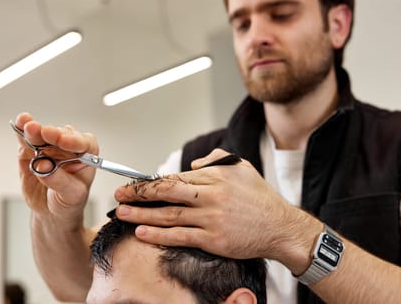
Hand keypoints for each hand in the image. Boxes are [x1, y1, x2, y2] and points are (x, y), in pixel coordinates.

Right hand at [14, 113, 97, 224]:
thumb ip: (59, 181)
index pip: (84, 143)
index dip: (74, 140)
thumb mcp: (71, 195)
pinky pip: (26, 139)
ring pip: (42, 134)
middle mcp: (68, 147)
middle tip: (44, 133)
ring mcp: (48, 147)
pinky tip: (20, 124)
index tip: (63, 141)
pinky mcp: (30, 150)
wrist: (51, 210)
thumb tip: (44, 165)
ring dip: (35, 130)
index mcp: (86, 155)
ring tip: (29, 127)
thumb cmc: (68, 200)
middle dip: (53, 134)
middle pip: (61, 135)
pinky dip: (22, 132)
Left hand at [113, 148, 316, 265]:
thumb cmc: (260, 198)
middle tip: (120, 194)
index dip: (151, 181)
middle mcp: (211, 196)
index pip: (175, 177)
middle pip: (167, 192)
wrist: (280, 227)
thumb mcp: (242, 168)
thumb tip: (190, 166)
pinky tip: (142, 232)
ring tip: (122, 214)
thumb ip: (214, 160)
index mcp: (215, 177)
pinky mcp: (214, 240)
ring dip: (142, 214)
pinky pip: (181, 236)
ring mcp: (211, 219)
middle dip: (139, 193)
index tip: (134, 183)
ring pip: (170, 215)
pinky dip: (159, 235)